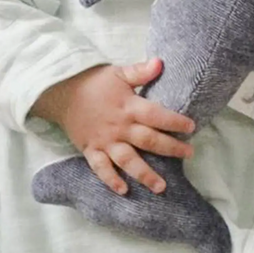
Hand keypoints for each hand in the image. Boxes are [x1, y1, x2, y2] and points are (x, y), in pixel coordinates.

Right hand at [30, 58, 194, 195]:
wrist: (62, 92)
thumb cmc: (93, 82)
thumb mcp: (118, 73)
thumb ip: (140, 71)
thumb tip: (161, 62)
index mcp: (128, 106)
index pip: (156, 115)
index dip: (175, 121)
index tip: (191, 127)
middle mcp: (119, 127)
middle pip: (148, 140)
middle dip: (171, 149)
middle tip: (189, 154)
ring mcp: (105, 141)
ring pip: (128, 160)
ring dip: (145, 174)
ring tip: (161, 187)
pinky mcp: (91, 150)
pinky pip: (101, 169)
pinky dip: (111, 180)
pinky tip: (124, 191)